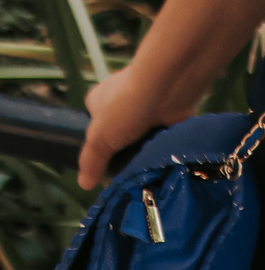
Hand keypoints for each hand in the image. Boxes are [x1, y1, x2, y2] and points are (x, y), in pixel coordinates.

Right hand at [78, 67, 198, 191]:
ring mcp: (151, 107)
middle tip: (126, 176)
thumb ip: (92, 161)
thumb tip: (85, 184)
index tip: (103, 170)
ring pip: (145, 138)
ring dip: (146, 152)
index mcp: (100, 101)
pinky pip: (166, 137)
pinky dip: (166, 147)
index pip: (94, 129)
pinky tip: (164, 162)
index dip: (99, 149)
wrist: (171, 84)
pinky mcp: (174, 113)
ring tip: (146, 173)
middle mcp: (125, 102)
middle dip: (125, 153)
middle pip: (122, 136)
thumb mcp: (99, 137)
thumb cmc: (126, 105)